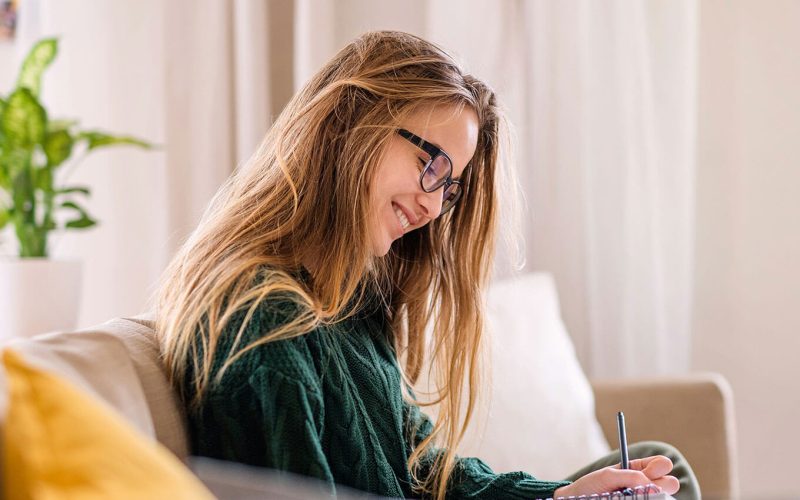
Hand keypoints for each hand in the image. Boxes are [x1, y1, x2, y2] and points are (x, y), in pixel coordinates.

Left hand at [553, 455, 679, 497]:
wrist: (579, 499)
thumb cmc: (592, 485)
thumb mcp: (608, 475)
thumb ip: (629, 475)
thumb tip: (650, 484)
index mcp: (640, 470)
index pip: (662, 464)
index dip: (661, 466)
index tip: (652, 470)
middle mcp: (646, 485)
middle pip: (671, 483)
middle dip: (663, 484)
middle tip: (645, 487)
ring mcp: (644, 497)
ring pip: (664, 498)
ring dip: (651, 496)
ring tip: (629, 495)